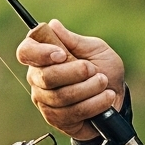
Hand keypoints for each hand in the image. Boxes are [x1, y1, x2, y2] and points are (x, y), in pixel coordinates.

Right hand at [17, 20, 124, 138]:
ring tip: (104, 83)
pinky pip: (71, 113)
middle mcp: (38, 79)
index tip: (62, 54)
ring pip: (60, 96)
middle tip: (93, 70)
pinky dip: (94, 104)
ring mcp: (45, 101)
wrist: (118, 96)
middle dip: (74, 73)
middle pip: (45, 77)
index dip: (40, 53)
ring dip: (88, 88)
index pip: (26, 52)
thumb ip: (73, 40)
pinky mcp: (56, 119)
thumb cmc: (104, 69)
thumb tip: (53, 25)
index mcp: (43, 57)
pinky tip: (106, 97)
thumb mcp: (95, 49)